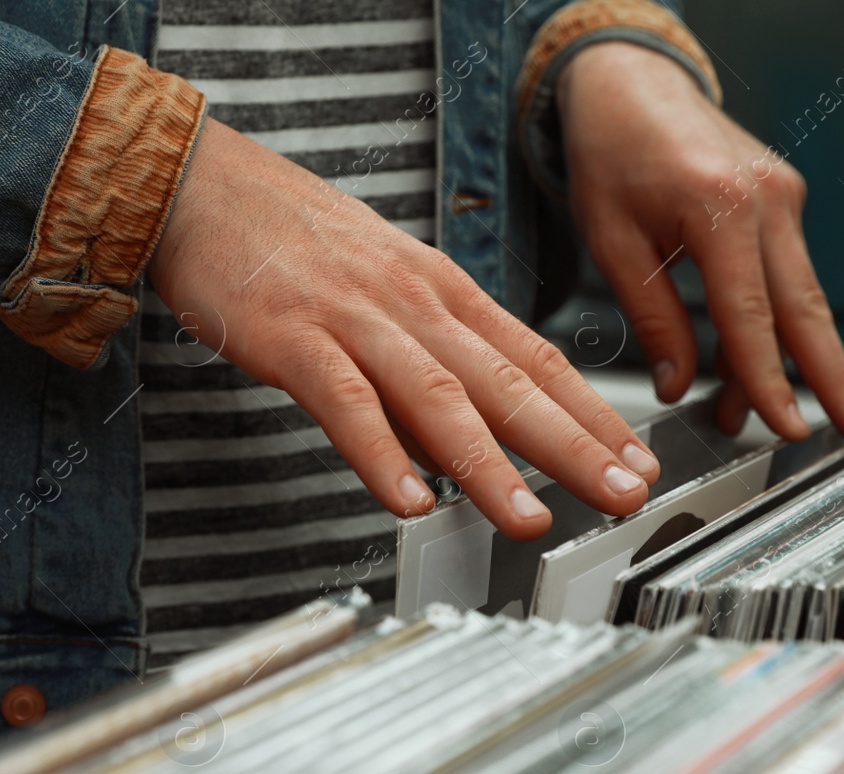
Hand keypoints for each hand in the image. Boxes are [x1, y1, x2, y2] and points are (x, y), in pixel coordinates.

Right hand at [148, 118, 661, 539]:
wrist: (205, 185)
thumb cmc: (296, 241)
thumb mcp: (387, 288)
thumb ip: (430, 359)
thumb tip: (467, 435)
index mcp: (445, 292)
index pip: (538, 359)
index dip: (594, 415)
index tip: (639, 459)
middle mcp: (415, 304)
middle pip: (508, 382)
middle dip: (575, 445)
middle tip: (625, 493)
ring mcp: (356, 320)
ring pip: (437, 398)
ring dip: (489, 464)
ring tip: (528, 518)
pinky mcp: (294, 339)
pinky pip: (345, 403)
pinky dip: (379, 454)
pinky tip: (407, 501)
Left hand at [558, 42, 843, 443]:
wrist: (631, 83)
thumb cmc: (612, 151)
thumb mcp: (611, 241)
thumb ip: (652, 317)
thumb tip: (679, 384)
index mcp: (718, 205)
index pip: (751, 315)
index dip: (769, 380)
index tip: (788, 428)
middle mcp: (766, 198)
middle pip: (807, 309)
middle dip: (836, 380)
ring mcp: (782, 196)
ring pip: (800, 298)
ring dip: (793, 362)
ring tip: (775, 419)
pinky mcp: (782, 199)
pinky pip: (785, 275)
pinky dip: (774, 324)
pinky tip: (751, 367)